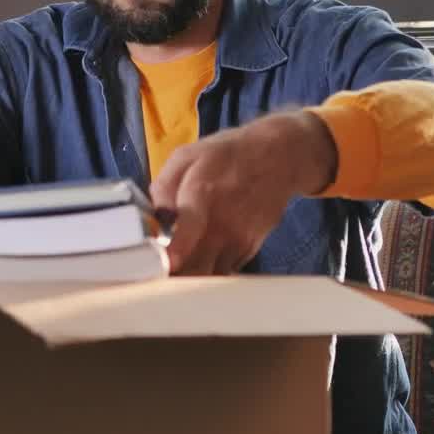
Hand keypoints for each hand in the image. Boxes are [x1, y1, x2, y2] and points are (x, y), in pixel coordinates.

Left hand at [149, 111, 336, 274]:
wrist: (280, 158)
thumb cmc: (230, 155)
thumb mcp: (188, 156)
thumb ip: (163, 186)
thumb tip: (154, 217)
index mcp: (201, 194)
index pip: (187, 234)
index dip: (173, 255)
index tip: (161, 266)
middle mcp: (222, 224)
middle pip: (195, 269)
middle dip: (173, 278)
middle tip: (156, 275)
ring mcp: (238, 240)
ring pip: (210, 278)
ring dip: (190, 278)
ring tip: (176, 270)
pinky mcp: (249, 250)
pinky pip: (223, 272)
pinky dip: (209, 272)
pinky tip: (200, 258)